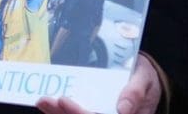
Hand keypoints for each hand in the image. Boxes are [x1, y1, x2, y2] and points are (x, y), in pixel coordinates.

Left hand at [37, 51, 161, 113]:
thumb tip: (123, 109)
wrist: (143, 77)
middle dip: (65, 113)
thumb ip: (135, 93)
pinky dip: (58, 112)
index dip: (80, 113)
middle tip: (46, 99)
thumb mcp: (145, 80)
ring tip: (42, 100)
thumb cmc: (144, 78)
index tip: (64, 100)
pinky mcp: (90, 113)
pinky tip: (46, 104)